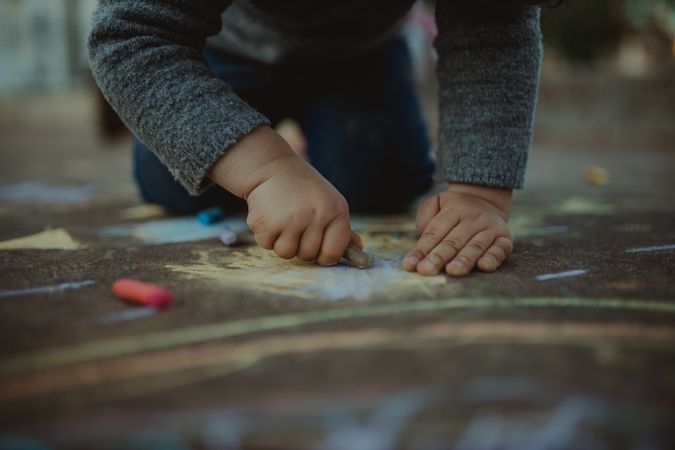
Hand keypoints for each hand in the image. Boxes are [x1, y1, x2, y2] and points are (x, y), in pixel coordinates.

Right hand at [209, 126, 360, 264]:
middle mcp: (316, 216)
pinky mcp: (267, 223)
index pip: (334, 253)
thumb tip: (359, 249)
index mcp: (336, 211)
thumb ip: (342, 228)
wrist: (270, 166)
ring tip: (283, 219)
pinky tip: (270, 215)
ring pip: (287, 253)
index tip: (318, 248)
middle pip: (308, 256)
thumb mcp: (329, 202)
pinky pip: (267, 245)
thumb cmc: (303, 187)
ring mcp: (291, 220)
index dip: (324, 255)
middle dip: (300, 246)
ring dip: (282, 242)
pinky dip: (266, 235)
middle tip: (295, 224)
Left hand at [403, 183, 512, 275]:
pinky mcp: (505, 239)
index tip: (410, 265)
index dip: (421, 249)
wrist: (487, 200)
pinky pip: (500, 249)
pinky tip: (484, 266)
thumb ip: (425, 214)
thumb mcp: (438, 202)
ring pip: (476, 245)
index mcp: (454, 210)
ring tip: (452, 271)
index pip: (435, 231)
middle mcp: (473, 218)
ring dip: (464, 259)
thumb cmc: (455, 209)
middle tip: (427, 270)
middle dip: (439, 256)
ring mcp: (491, 228)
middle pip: (453, 240)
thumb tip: (419, 232)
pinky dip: (493, 258)